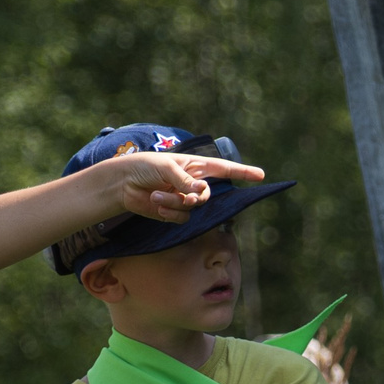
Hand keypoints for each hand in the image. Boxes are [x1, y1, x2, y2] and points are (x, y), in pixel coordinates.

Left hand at [107, 152, 265, 223]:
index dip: (243, 172)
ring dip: (174, 204)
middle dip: (195, 198)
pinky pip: (180, 218)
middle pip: (207, 196)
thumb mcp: (167, 168)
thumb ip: (186, 181)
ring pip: (192, 209)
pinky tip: (155, 204)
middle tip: (184, 196)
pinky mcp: (172, 212)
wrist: (122, 183)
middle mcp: (192, 183)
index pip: (224, 170)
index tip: (261, 176)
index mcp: (195, 166)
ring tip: (156, 196)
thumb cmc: (144, 167)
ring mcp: (183, 198)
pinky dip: (168, 212)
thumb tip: (201, 195)